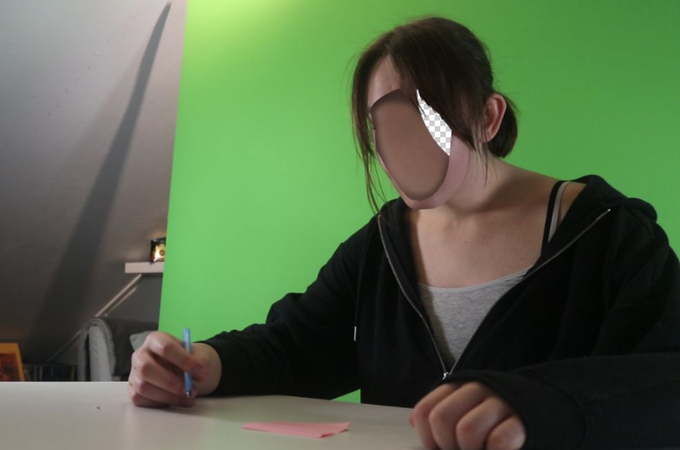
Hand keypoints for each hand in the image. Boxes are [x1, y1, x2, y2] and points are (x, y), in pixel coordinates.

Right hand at [128, 331, 220, 407]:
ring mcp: (134, 373)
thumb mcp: (198, 355)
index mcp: (155, 339)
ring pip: (143, 387)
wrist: (184, 369)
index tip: (202, 373)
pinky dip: (160, 403)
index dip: (184, 361)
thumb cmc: (189, 359)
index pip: (165, 347)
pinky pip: (140, 400)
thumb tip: (200, 374)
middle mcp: (140, 354)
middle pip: (146, 368)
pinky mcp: (133, 390)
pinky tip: (175, 401)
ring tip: (188, 398)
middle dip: (171, 382)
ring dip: (168, 397)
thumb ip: (200, 362)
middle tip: (190, 391)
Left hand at [409, 381, 525, 449]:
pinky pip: (499, 442)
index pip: (426, 411)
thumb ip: (444, 409)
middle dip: (446, 445)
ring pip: (467, 431)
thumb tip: (414, 421)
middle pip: (442, 420)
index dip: (427, 437)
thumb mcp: (469, 406)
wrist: (550, 405)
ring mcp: (502, 404)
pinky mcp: (524, 422)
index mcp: (461, 386)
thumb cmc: (501, 415)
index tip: (438, 448)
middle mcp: (479, 390)